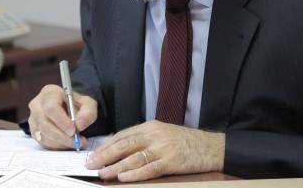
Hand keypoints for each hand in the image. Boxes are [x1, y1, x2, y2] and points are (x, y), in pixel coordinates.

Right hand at [27, 84, 97, 149]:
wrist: (69, 109)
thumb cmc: (76, 105)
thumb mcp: (88, 104)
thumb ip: (88, 113)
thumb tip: (79, 125)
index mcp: (49, 93)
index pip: (51, 107)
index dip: (62, 121)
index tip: (74, 130)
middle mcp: (37, 105)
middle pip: (45, 124)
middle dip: (62, 136)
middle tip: (77, 141)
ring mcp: (33, 119)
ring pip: (43, 135)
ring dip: (61, 143)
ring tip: (75, 143)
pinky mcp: (34, 131)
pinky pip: (43, 142)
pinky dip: (57, 146)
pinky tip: (67, 143)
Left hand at [85, 120, 224, 181]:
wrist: (211, 147)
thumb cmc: (186, 142)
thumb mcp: (163, 134)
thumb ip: (144, 139)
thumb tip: (121, 149)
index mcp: (151, 127)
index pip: (123, 135)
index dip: (107, 145)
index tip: (94, 154)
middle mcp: (155, 135)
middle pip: (124, 144)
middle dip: (105, 155)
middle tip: (91, 164)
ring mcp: (163, 148)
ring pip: (134, 157)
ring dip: (116, 166)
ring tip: (103, 173)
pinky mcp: (172, 161)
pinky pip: (150, 168)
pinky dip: (135, 173)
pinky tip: (124, 177)